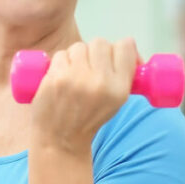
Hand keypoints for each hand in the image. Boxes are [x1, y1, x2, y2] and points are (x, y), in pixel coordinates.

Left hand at [29, 38, 137, 154]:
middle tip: (89, 68)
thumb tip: (128, 47)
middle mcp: (100, 82)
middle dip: (95, 52)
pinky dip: (60, 63)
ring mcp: (76, 78)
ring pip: (79, 46)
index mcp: (119, 89)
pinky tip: (61, 77)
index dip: (119, 49)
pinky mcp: (56, 78)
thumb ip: (122, 75)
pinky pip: (61, 54)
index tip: (113, 57)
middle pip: (101, 43)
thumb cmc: (88, 119)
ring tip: (74, 74)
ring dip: (76, 56)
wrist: (60, 140)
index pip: (125, 47)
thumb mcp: (116, 102)